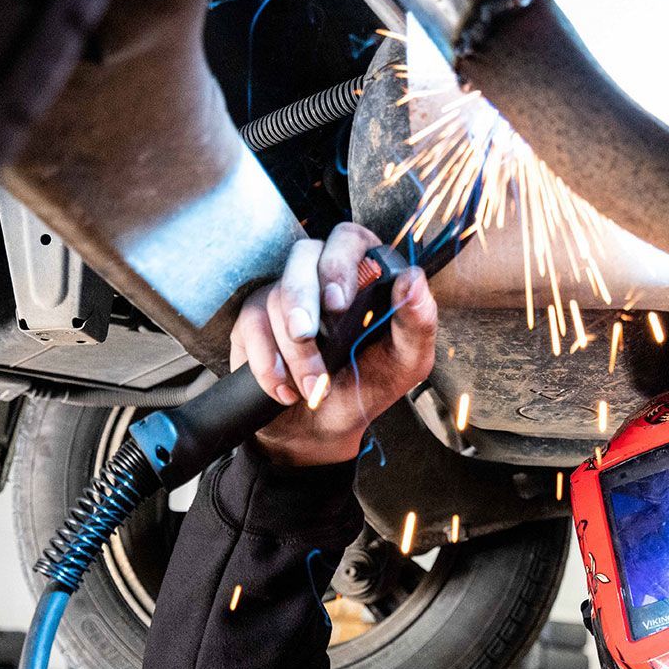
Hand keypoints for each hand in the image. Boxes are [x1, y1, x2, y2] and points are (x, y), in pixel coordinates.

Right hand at [230, 222, 437, 466]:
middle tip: (308, 335)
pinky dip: (267, 363)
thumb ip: (418, 322)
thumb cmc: (368, 387)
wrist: (324, 430)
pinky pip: (250, 325)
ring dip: (294, 350)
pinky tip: (286, 389)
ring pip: (276, 296)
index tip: (339, 303)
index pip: (349, 239)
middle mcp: (321, 277)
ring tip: (313, 387)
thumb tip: (413, 279)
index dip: (339, 262)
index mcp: (364, 276)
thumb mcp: (406, 363)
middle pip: (303, 254)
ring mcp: (285, 296)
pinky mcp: (254, 322)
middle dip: (304, 297)